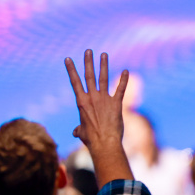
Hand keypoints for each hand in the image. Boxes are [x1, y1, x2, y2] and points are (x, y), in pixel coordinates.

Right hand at [65, 50, 133, 186]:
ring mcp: (104, 99)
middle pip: (89, 76)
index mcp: (81, 102)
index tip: (68, 59)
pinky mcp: (116, 104)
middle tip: (88, 50)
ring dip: (104, 65)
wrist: (104, 143)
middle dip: (88, 62)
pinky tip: (126, 71)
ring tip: (104, 54)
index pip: (75, 82)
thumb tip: (76, 132)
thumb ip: (79, 129)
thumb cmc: (91, 140)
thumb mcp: (81, 132)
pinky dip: (124, 80)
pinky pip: (121, 89)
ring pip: (104, 78)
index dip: (71, 70)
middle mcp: (92, 98)